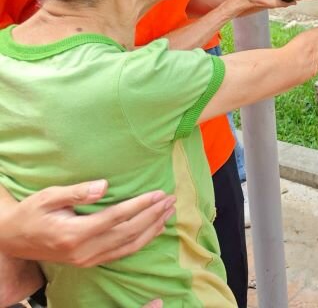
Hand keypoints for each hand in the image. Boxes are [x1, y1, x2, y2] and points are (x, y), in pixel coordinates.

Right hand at [0, 181, 175, 266]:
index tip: (159, 193)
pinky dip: (142, 241)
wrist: (12, 239)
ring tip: (169, 211)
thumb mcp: (48, 197)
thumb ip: (77, 192)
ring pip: (129, 246)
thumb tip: (104, 186)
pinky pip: (122, 253)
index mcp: (74, 233)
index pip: (117, 218)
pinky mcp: (89, 262)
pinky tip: (156, 229)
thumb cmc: (31, 213)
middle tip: (171, 199)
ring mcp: (87, 259)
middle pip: (128, 232)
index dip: (141, 205)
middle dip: (153, 215)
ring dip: (153, 228)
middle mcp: (84, 250)